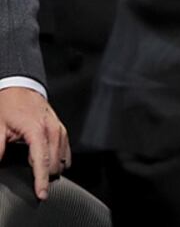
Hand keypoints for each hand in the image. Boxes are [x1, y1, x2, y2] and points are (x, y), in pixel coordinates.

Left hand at [0, 86, 69, 200]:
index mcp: (37, 130)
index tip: (42, 194)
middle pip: (55, 163)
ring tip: (39, 172)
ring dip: (52, 169)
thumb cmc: (9, 106)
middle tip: (33, 181)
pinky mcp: (62, 129)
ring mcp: (59, 129)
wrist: (21, 87)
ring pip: (63, 159)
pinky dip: (59, 160)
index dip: (41, 180)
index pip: (41, 161)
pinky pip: (66, 151)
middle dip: (45, 175)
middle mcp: (52, 130)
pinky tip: (49, 162)